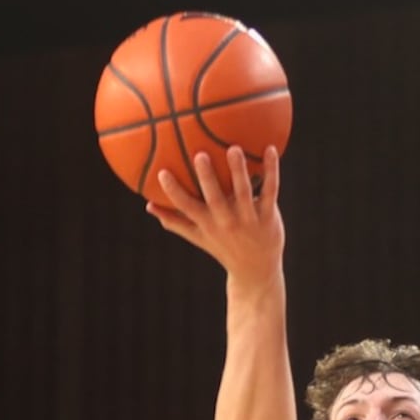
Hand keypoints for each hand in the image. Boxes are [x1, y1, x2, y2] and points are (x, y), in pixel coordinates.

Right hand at [147, 146, 284, 284]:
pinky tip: (270, 149)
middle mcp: (226, 221)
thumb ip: (174, 221)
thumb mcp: (197, 237)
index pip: (186, 207)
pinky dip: (271, 170)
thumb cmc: (223, 248)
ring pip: (243, 192)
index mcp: (207, 224)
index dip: (174, 192)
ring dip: (239, 170)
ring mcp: (248, 219)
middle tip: (200, 155)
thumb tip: (148, 206)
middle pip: (215, 198)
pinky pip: (270, 189)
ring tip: (234, 148)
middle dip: (207, 178)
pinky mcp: (268, 215)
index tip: (162, 172)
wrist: (256, 271)